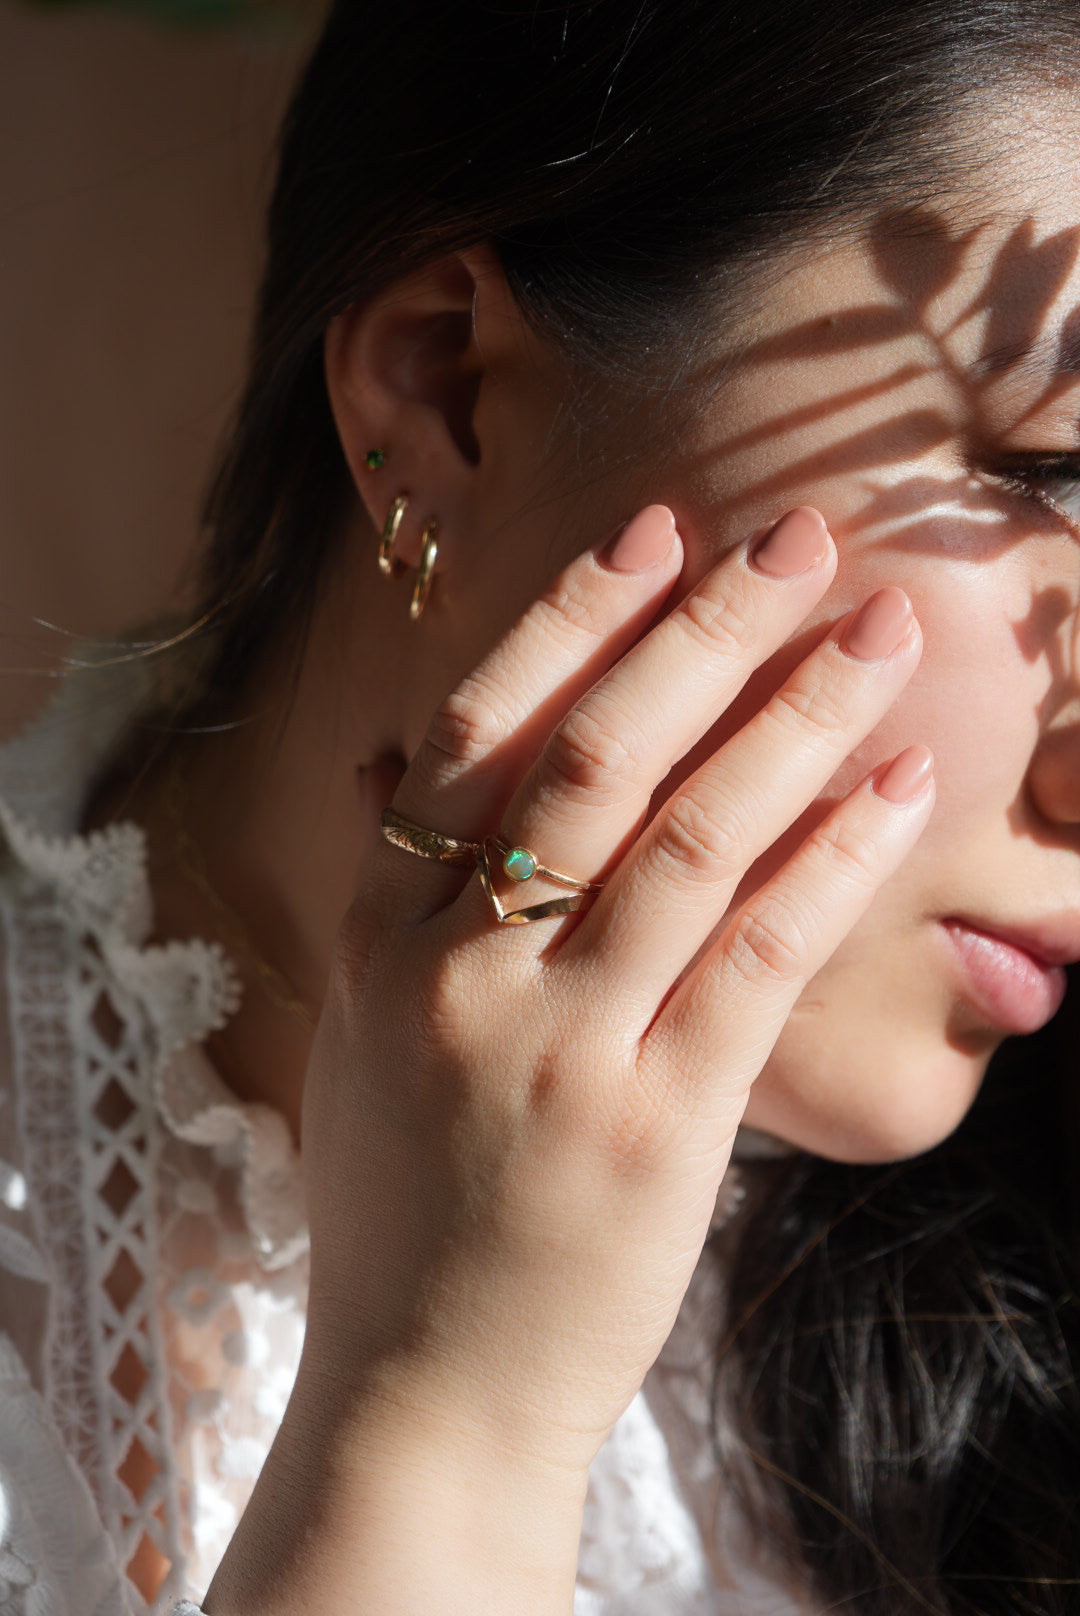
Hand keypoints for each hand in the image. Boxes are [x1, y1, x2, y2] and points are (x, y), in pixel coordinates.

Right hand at [299, 503, 931, 1480]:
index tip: (656, 533)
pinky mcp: (655, 1126)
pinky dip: (833, 860)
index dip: (573, 617)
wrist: (423, 1391)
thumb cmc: (403, 1210)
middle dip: (704, 628)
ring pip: (690, 838)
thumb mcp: (366, 1036)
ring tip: (881, 635)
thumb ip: (397, 899)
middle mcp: (463, 970)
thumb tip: (395, 762)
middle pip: (595, 756)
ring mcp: (561, 1048)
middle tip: (798, 534)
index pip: (475, 732)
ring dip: (796, 719)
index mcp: (385, 936)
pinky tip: (899, 788)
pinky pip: (758, 959)